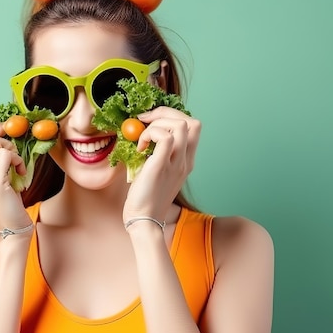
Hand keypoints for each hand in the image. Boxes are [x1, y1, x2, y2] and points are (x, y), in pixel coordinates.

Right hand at [0, 123, 31, 231]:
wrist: (10, 232)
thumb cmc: (6, 206)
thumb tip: (2, 136)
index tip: (5, 130)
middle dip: (2, 135)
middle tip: (13, 145)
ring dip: (11, 149)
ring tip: (16, 164)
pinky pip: (6, 155)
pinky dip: (17, 159)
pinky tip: (20, 171)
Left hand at [123, 107, 200, 221]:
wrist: (143, 220)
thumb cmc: (145, 197)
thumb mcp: (157, 172)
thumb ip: (157, 155)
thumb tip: (141, 134)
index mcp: (186, 161)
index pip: (193, 127)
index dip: (172, 117)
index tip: (151, 122)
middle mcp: (185, 161)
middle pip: (190, 121)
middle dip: (164, 113)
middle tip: (143, 121)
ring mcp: (175, 163)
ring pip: (180, 125)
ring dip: (157, 123)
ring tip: (142, 138)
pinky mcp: (161, 166)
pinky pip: (164, 137)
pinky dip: (150, 134)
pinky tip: (140, 147)